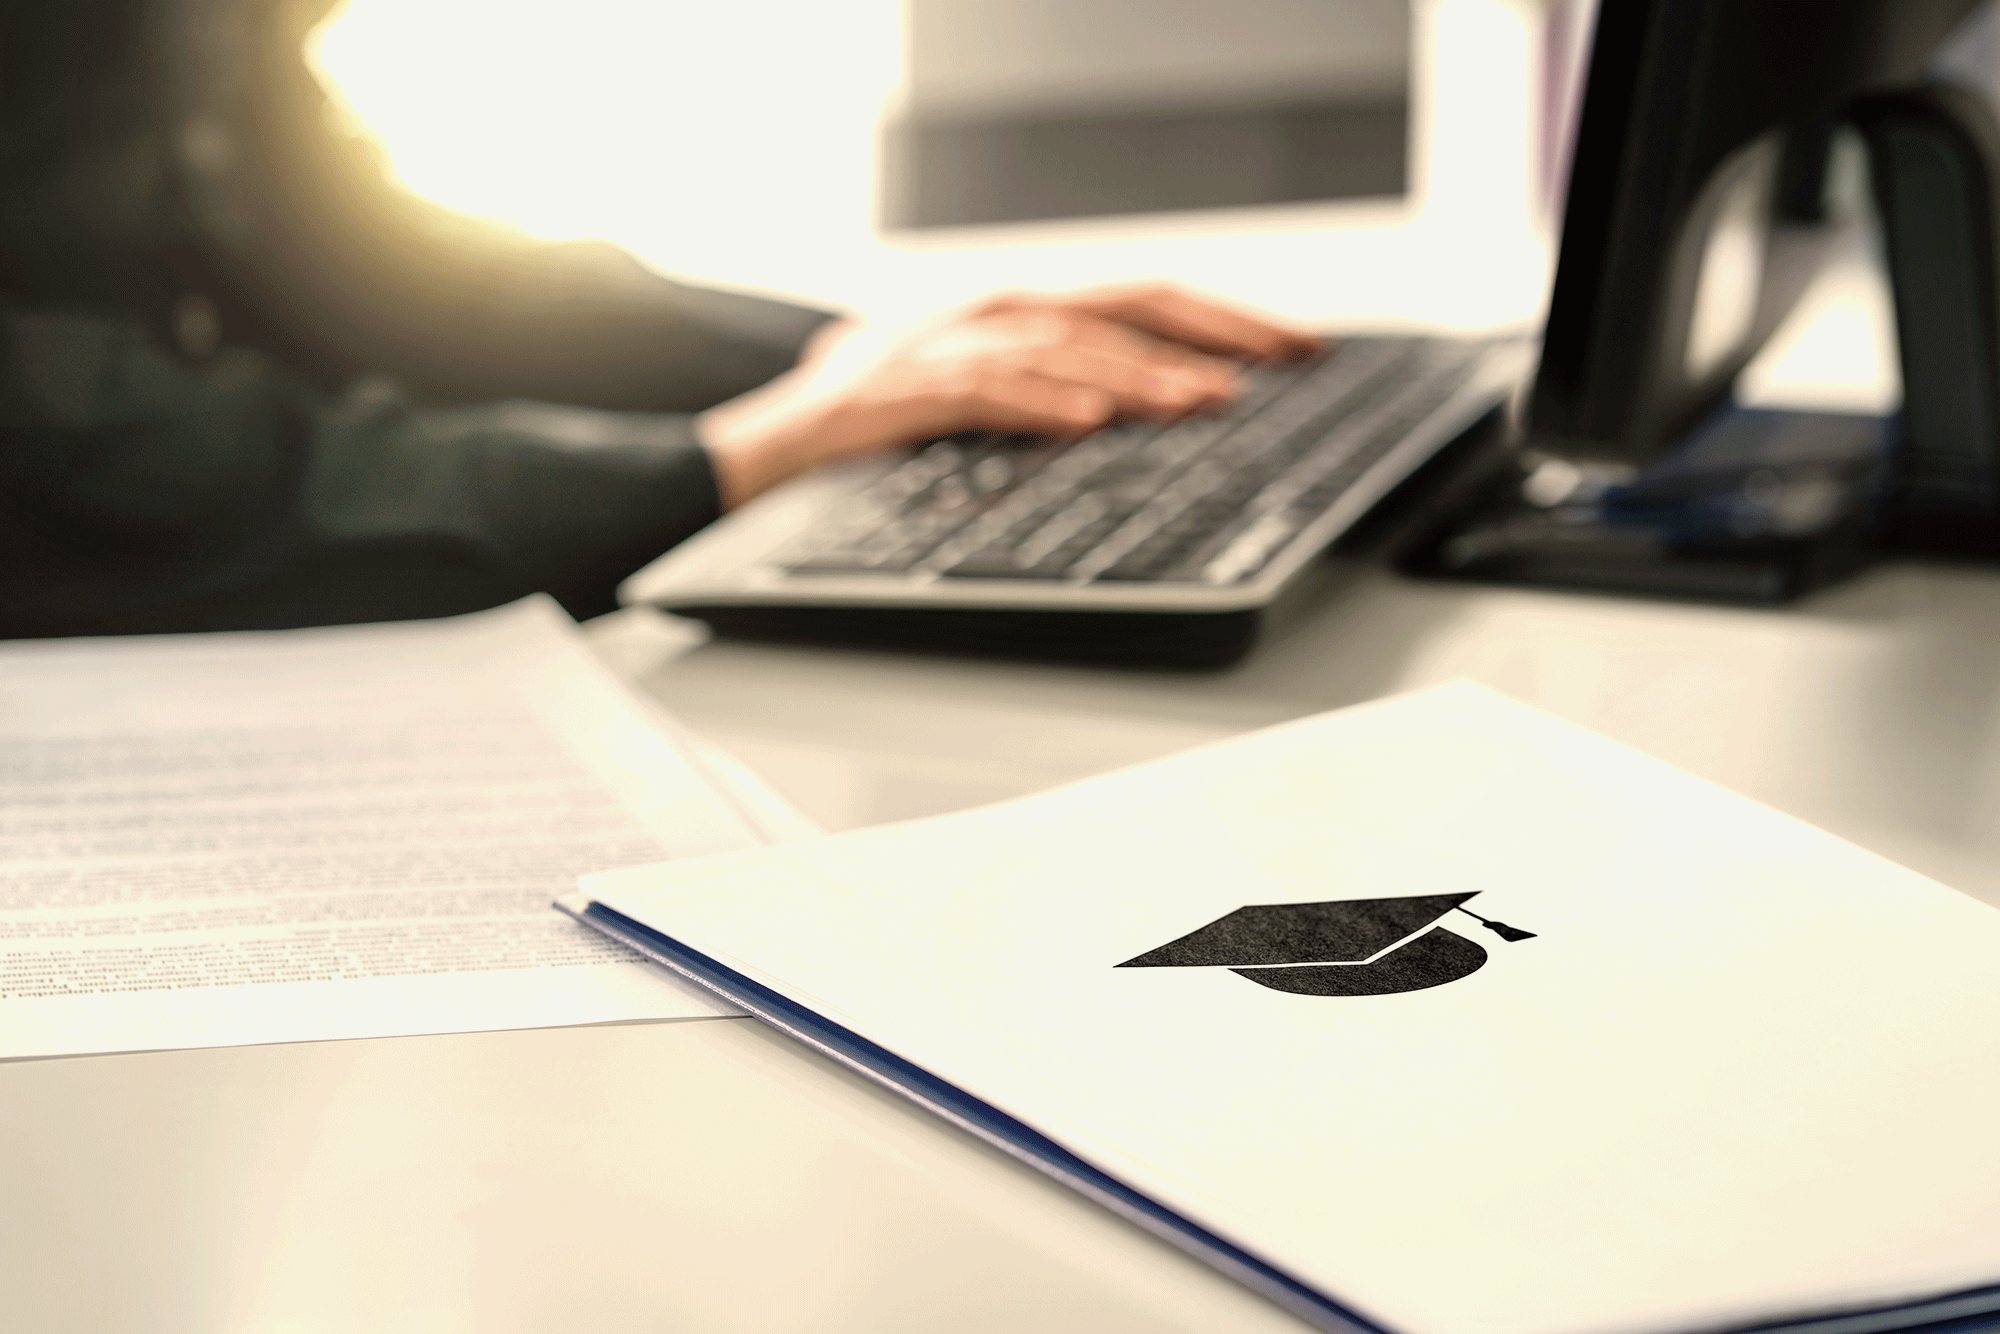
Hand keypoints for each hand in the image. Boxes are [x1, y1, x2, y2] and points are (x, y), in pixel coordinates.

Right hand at [696, 284, 1318, 509]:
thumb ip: (1058, 397)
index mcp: (1019, 317)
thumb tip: (1155, 415)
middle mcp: (992, 315)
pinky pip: (984, 390)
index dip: (1220, 318)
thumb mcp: (983, 401)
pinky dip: (1041, 402)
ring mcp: (946, 346)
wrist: (771, 443)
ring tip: (1199, 401)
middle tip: (1279, 362)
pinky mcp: (904, 389)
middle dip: (1206, 331)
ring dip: (1138, 372)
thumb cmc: (881, 427)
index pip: (1138, 300)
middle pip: (1118, 305)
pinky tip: (1090, 420)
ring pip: (1062, 344)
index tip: (1292, 346)